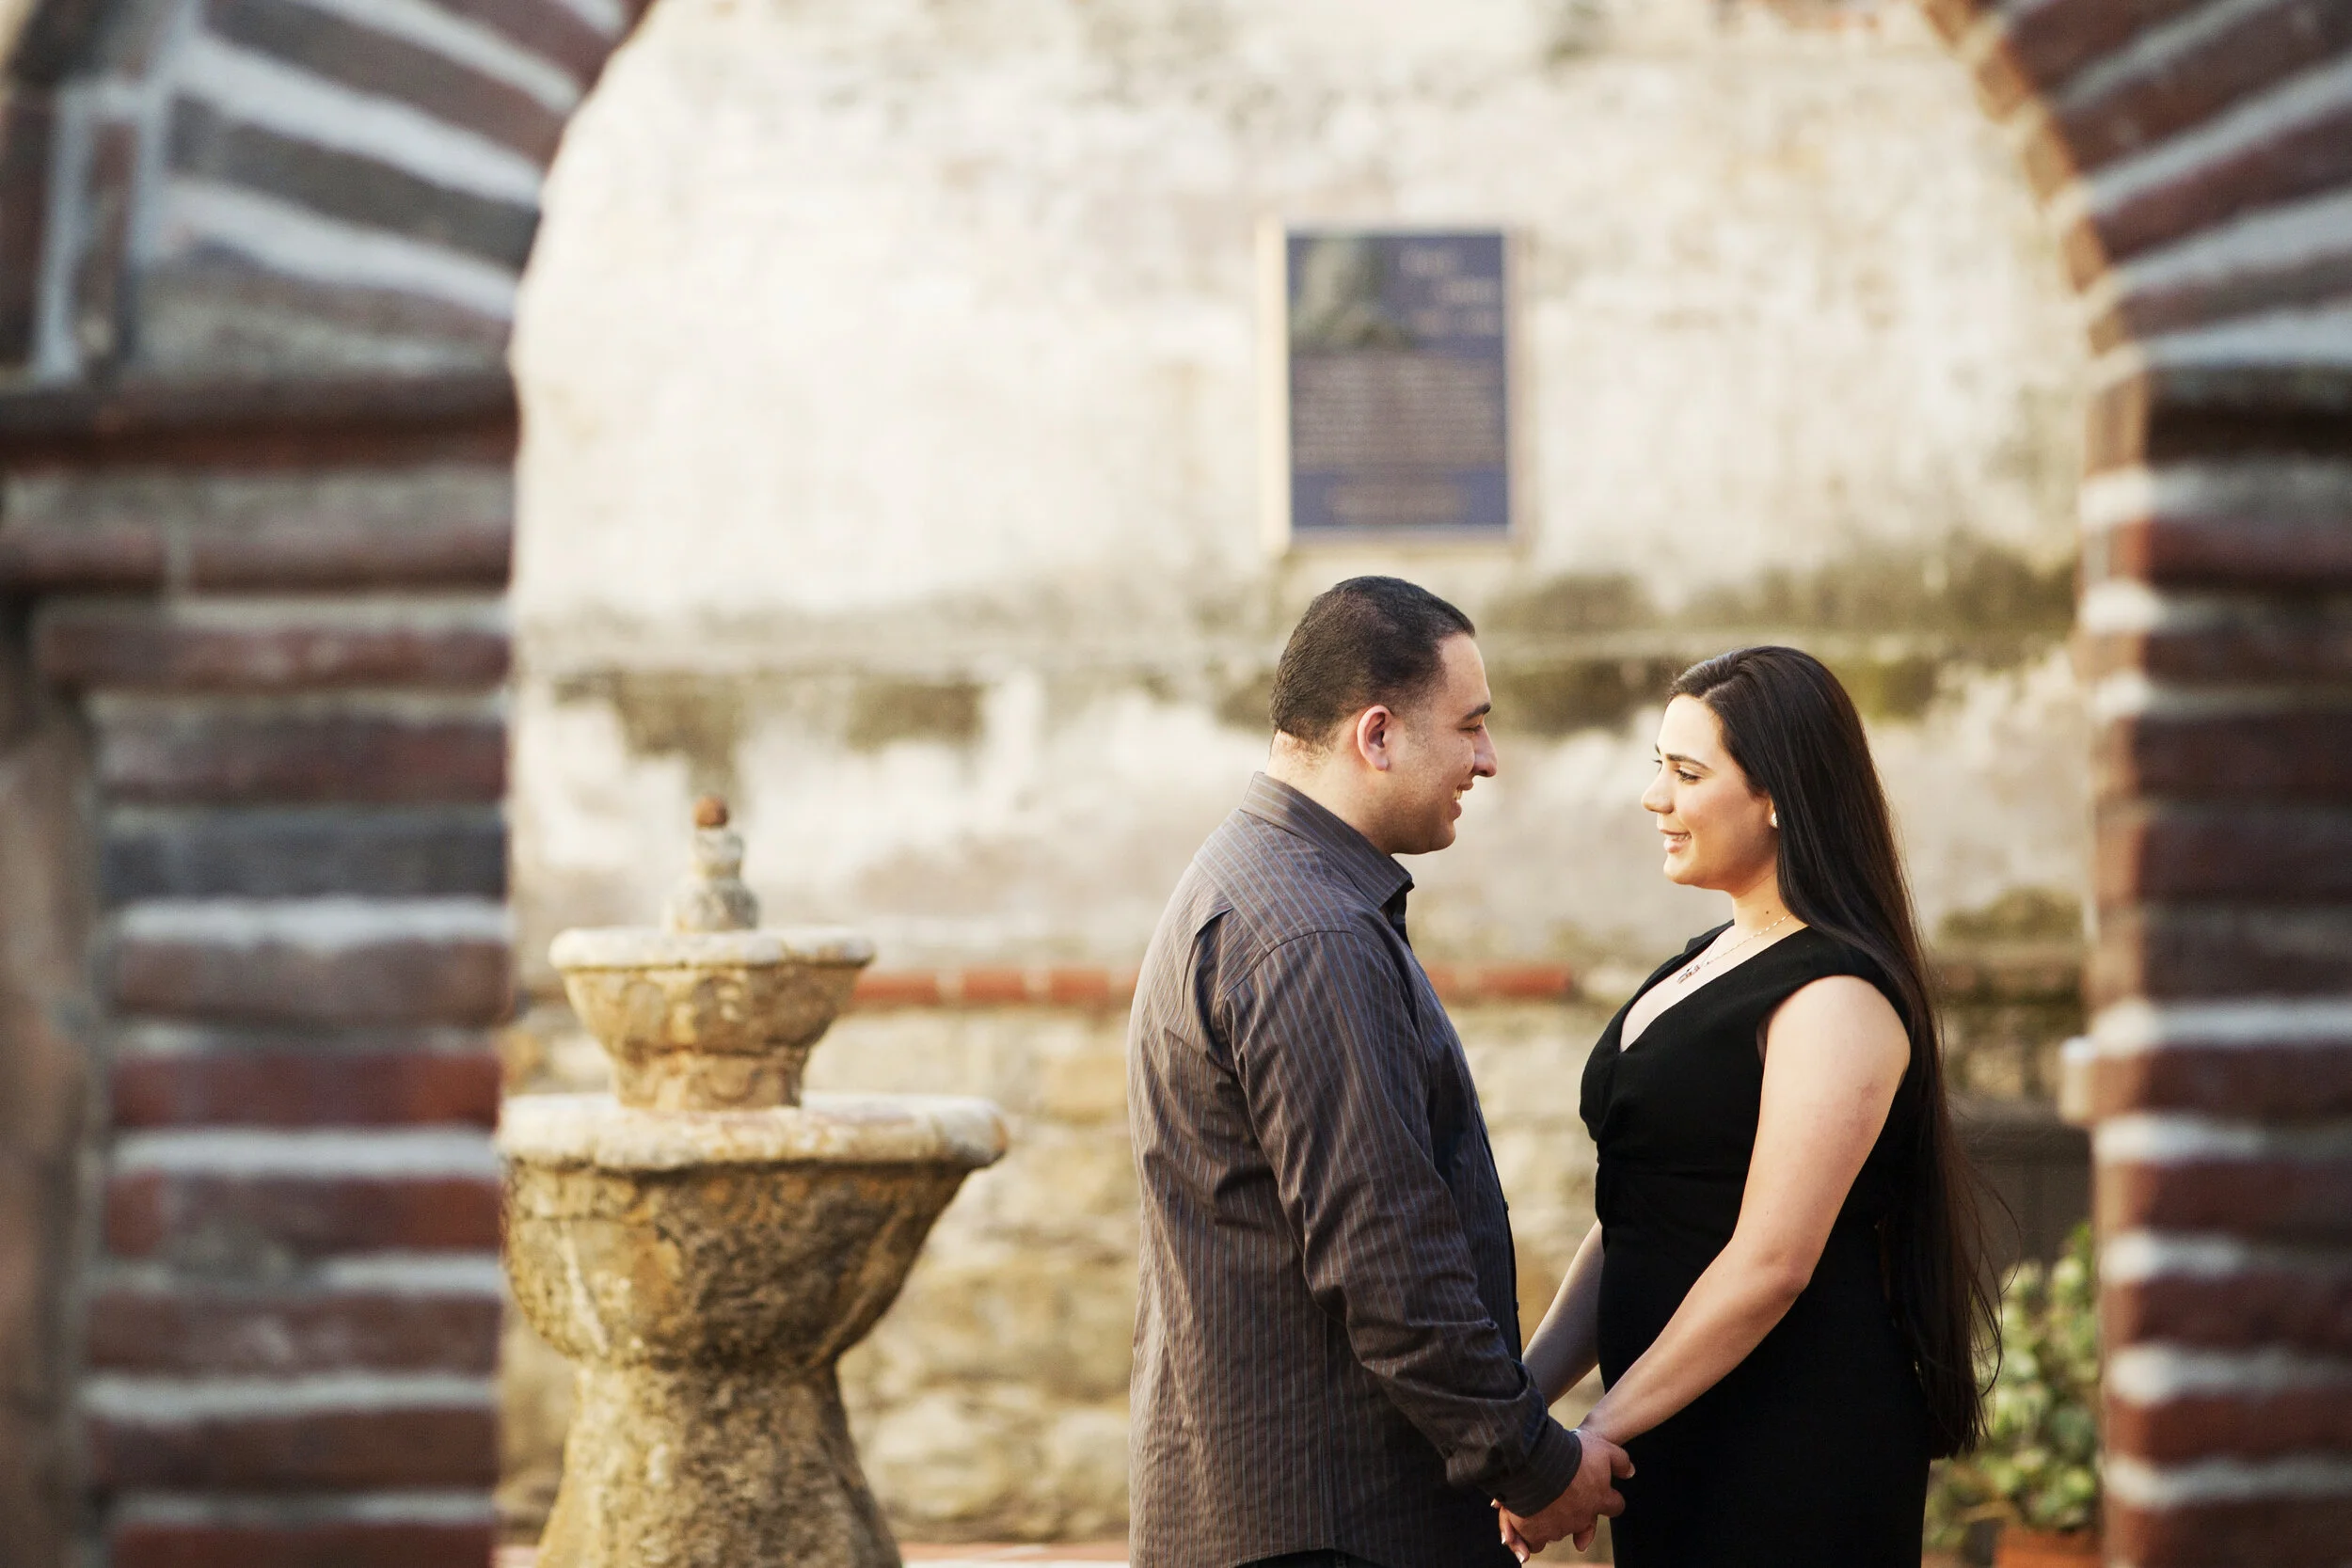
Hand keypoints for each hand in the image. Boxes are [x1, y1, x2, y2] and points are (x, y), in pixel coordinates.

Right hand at [1496, 1430, 1632, 1558]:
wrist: (1534, 1462)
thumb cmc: (1569, 1453)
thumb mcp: (1602, 1448)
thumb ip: (1619, 1460)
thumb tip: (1630, 1472)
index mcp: (1599, 1498)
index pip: (1614, 1506)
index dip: (1607, 1498)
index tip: (1597, 1491)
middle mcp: (1582, 1517)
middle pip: (1584, 1520)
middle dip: (1576, 1509)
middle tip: (1563, 1494)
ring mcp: (1558, 1527)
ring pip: (1559, 1529)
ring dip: (1553, 1519)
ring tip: (1540, 1501)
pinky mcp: (1534, 1531)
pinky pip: (1534, 1540)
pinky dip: (1529, 1535)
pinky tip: (1523, 1523)